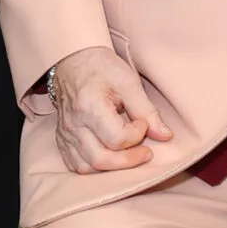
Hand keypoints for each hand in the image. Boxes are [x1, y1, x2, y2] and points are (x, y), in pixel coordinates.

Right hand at [48, 45, 172, 174]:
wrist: (74, 60)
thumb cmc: (101, 68)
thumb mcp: (129, 83)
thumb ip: (147, 111)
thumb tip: (164, 135)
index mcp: (89, 105)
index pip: (117, 138)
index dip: (137, 136)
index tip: (143, 124)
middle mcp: (73, 123)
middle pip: (101, 159)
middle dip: (129, 160)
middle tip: (144, 151)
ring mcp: (65, 133)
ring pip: (88, 167)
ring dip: (113, 167)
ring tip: (127, 153)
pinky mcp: (62, 139)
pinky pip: (76, 164)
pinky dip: (94, 167)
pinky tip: (109, 156)